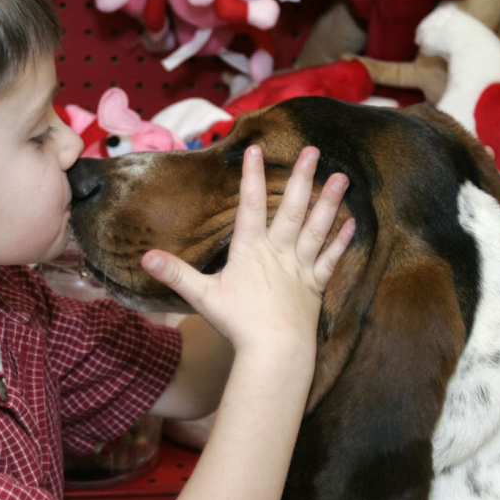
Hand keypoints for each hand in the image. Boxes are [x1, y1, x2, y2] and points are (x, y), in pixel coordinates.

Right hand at [141, 146, 353, 356]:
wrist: (275, 351)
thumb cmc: (238, 324)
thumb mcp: (202, 296)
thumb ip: (175, 273)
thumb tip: (146, 257)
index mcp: (251, 250)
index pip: (250, 204)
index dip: (252, 175)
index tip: (254, 148)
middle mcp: (278, 252)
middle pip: (292, 209)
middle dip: (302, 178)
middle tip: (313, 150)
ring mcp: (300, 268)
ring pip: (317, 228)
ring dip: (330, 202)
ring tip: (342, 177)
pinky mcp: (315, 286)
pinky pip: (331, 259)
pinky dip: (341, 241)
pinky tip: (352, 222)